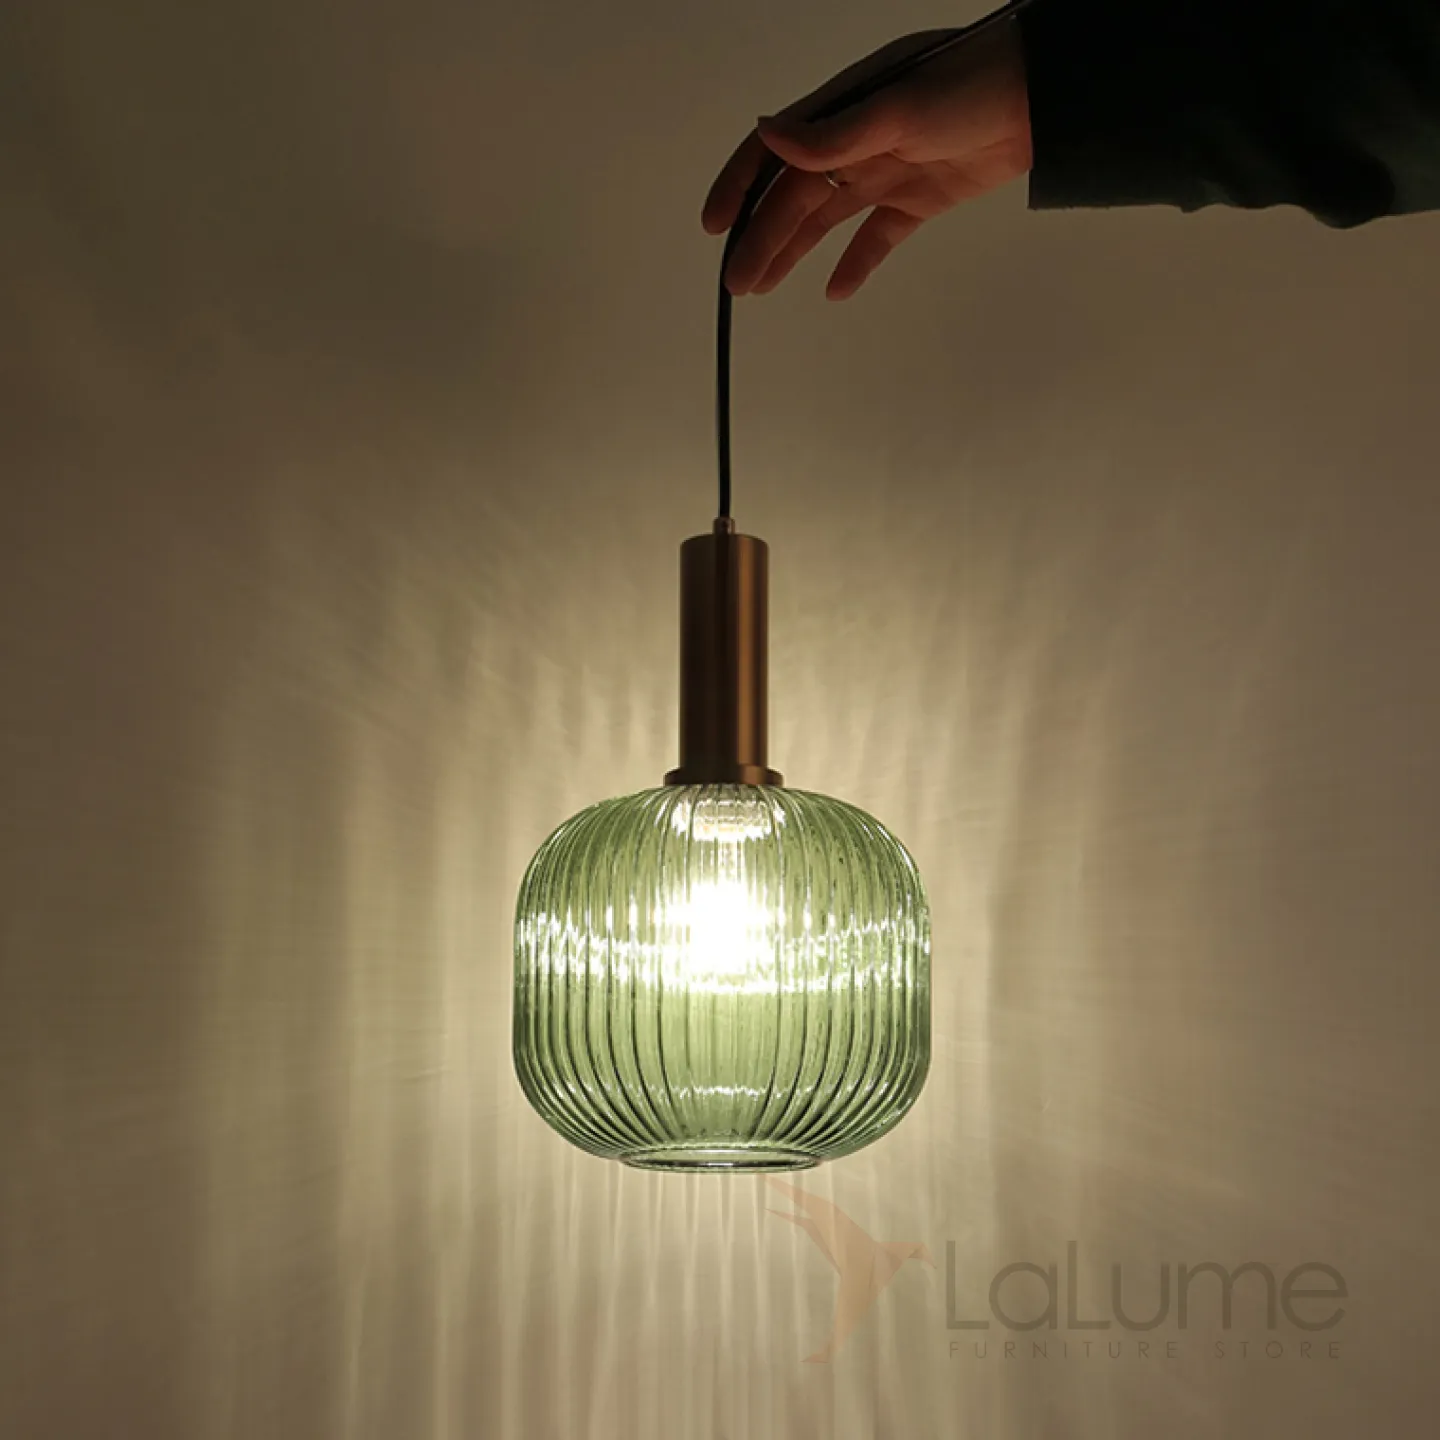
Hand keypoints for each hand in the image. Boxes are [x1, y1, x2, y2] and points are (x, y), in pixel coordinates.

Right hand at [702, 20, 1030, 298]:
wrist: (1043, 97)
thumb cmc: (972, 82)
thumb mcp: (897, 107)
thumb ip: (832, 132)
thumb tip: (766, 135)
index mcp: (841, 112)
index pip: (774, 154)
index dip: (739, 188)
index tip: (714, 227)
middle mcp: (856, 143)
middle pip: (794, 199)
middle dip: (760, 240)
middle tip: (737, 283)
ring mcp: (886, 172)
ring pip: (826, 222)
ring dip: (792, 253)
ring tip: (762, 288)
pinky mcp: (919, 200)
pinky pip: (877, 237)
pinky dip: (856, 264)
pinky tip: (834, 291)